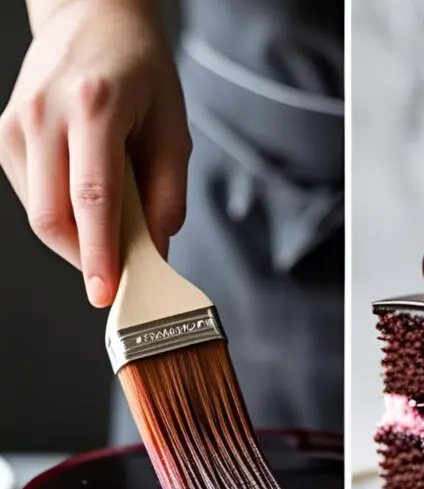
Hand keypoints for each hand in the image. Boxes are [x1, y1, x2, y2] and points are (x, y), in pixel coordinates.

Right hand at [0, 0, 191, 305]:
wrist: (92, 17)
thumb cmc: (138, 71)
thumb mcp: (172, 130)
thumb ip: (167, 197)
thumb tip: (155, 254)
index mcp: (93, 106)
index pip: (91, 200)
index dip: (99, 255)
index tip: (106, 292)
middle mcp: (45, 112)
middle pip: (53, 217)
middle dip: (85, 258)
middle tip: (116, 275)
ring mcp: (17, 123)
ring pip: (38, 213)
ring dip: (74, 240)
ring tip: (108, 231)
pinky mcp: (5, 134)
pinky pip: (32, 197)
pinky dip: (61, 216)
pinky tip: (85, 205)